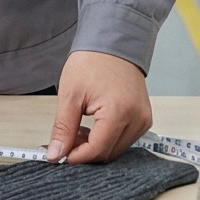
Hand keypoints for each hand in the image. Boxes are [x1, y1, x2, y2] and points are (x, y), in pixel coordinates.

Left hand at [45, 49, 152, 163]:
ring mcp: (143, 119)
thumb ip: (63, 128)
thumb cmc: (93, 61)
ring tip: (77, 129)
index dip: (76, 156)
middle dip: (84, 152)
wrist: (113, 42)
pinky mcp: (144, 118)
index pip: (98, 149)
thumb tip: (55, 153)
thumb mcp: (70, 95)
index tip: (59, 155)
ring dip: (95, 146)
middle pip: (108, 153)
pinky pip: (124, 139)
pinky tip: (92, 127)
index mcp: (120, 112)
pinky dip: (106, 138)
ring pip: (116, 149)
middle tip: (65, 140)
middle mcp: (137, 119)